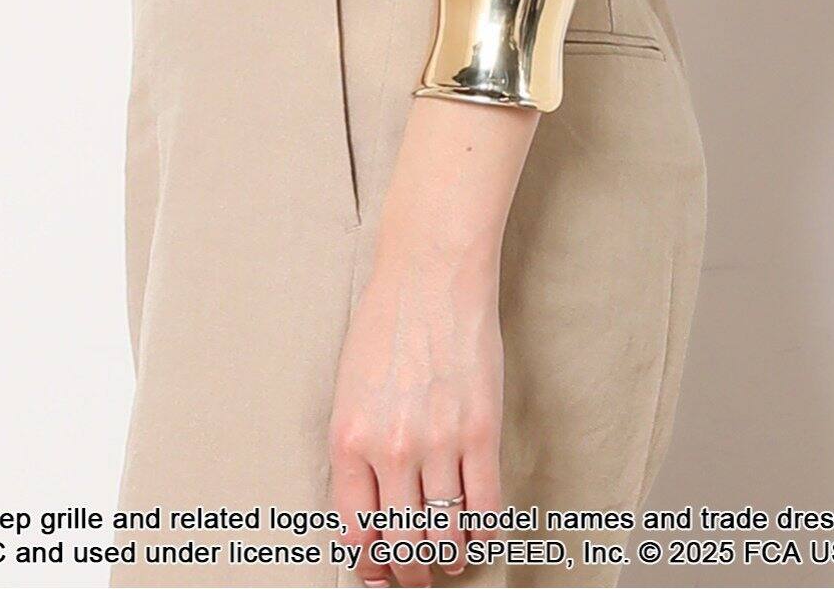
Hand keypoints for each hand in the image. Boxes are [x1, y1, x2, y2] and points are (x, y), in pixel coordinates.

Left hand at [328, 239, 502, 587]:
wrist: (430, 274)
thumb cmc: (386, 322)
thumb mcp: (348, 388)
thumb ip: (356, 446)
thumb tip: (368, 502)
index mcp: (348, 439)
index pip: (356, 531)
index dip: (369, 565)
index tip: (378, 575)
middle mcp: (390, 450)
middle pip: (401, 542)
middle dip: (409, 572)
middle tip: (416, 578)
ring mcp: (438, 442)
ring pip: (444, 531)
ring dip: (447, 557)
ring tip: (449, 560)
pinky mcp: (481, 431)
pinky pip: (485, 505)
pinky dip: (484, 532)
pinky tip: (482, 536)